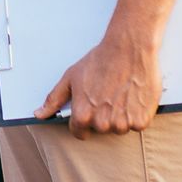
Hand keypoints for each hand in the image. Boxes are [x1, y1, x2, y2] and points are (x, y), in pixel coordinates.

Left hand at [34, 28, 162, 138]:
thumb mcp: (71, 77)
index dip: (83, 120)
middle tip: (108, 96)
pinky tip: (133, 97)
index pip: (80, 132)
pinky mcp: (141, 120)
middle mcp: (102, 123)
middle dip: (103, 116)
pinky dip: (137, 114)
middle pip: (101, 130)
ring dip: (121, 116)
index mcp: (83, 115)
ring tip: (121, 94)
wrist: (129, 49)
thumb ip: (54, 99)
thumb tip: (40, 114)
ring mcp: (122, 123)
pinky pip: (138, 125)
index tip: (90, 110)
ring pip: (120, 128)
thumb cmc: (100, 60)